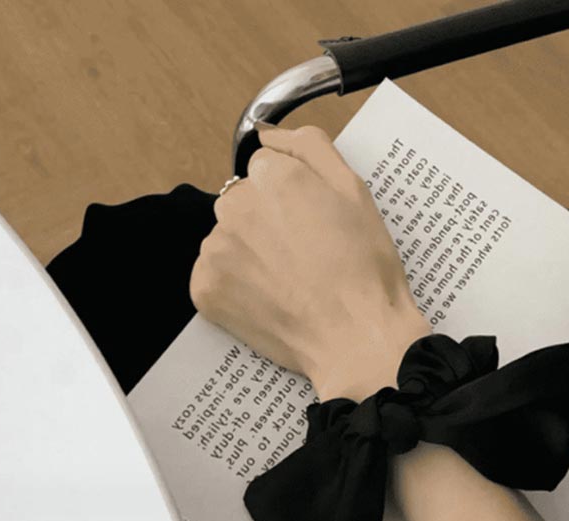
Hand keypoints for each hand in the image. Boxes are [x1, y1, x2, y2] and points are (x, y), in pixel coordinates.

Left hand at [189, 124, 431, 402]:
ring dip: (246, 253)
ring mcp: (216, 249)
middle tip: (299, 255)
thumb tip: (266, 133)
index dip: (289, 196)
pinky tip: (265, 299)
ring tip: (285, 281)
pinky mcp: (205, 288)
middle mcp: (237, 206)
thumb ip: (308, 146)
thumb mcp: (354, 191)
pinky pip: (212, 274)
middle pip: (240, 201)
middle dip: (263, 221)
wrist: (355, 339)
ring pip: (226, 238)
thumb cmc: (363, 270)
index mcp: (273, 177)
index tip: (307, 222)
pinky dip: (232, 285)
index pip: (264, 168)